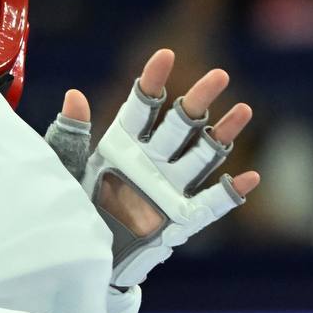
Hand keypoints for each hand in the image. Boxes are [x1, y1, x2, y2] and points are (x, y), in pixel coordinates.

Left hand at [44, 48, 260, 286]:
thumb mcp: (64, 170)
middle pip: (178, 126)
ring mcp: (168, 189)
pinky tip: (248, 178)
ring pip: (200, 156)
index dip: (152, 82)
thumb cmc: (72, 207)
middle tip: (219, 75)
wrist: (82, 257)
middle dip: (198, 101)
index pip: (140, 107)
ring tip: (243, 110)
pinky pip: (209, 205)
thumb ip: (70, 136)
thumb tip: (73, 94)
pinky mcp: (179, 220)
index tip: (165, 55)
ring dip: (221, 135)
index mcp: (121, 145)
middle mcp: (150, 162)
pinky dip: (228, 194)